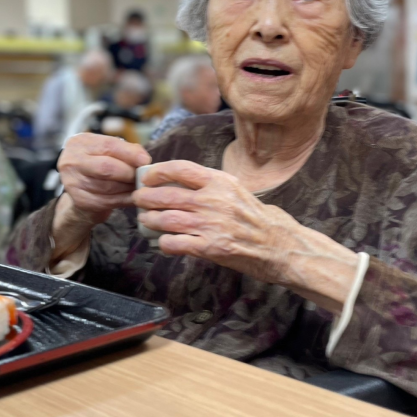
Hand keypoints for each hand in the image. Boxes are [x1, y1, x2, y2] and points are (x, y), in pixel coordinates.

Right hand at [57, 133, 150, 224]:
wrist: (81, 190)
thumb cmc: (98, 166)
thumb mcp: (107, 151)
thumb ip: (125, 150)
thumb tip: (143, 159)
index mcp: (79, 143)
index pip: (108, 145)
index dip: (130, 153)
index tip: (146, 160)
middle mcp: (71, 161)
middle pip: (107, 167)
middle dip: (129, 172)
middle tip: (143, 176)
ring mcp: (72, 182)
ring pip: (108, 186)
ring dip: (128, 188)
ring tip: (139, 186)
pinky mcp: (79, 200)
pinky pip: (107, 201)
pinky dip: (124, 199)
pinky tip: (132, 197)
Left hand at [134, 160, 301, 285]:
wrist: (279, 245)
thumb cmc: (256, 217)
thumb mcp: (235, 190)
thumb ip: (209, 185)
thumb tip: (178, 182)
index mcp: (220, 182)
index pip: (180, 169)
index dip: (157, 171)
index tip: (146, 177)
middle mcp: (214, 200)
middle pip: (167, 195)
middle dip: (145, 197)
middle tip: (138, 200)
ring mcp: (211, 225)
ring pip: (166, 219)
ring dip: (150, 220)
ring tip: (146, 220)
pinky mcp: (211, 248)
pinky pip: (175, 243)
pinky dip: (164, 243)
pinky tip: (164, 242)